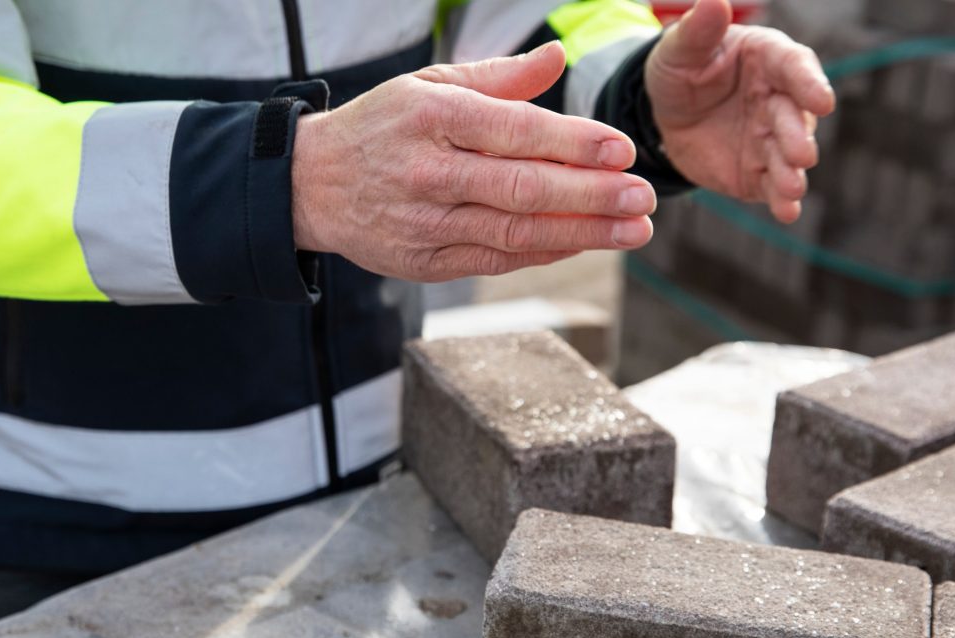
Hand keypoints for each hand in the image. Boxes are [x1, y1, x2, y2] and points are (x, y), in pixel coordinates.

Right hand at [292, 42, 656, 281]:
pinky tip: (583, 243)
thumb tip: (557, 57)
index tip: (622, 151)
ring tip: (632, 229)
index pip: (515, 133)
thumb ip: (499, 77)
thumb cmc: (382, 127)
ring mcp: (424, 224)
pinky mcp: (423, 263)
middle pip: (522, 190)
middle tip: (643, 198)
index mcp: (432, 117)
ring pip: (514, 233)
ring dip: (581, 234)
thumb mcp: (430, 84)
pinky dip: (544, 253)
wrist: (311, 185)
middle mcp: (428, 173)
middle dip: (591, 196)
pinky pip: (495, 261)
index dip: (574, 144)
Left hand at [646, 0, 835, 222]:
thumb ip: (698, 30)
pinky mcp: (758, 172)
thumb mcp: (679, 49)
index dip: (809, 83)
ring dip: (793, 173)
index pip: (795, 67)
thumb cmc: (679, 70)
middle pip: (796, 118)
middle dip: (799, 137)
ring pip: (789, 156)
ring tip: (792, 188)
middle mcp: (779, 99)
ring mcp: (772, 138)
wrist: (663, 113)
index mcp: (769, 59)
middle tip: (801, 155)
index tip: (821, 100)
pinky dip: (782, 201)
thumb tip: (714, 1)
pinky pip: (773, 187)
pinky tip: (786, 212)